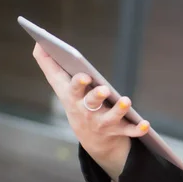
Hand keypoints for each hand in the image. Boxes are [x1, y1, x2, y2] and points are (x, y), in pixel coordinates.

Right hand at [32, 43, 148, 177]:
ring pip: (110, 118)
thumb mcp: (61, 86)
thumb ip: (49, 65)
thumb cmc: (75, 101)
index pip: (72, 89)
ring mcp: (102, 123)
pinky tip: (145, 124)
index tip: (84, 75)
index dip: (78, 83)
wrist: (91, 138)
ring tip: (126, 101)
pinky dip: (137, 129)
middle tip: (103, 90)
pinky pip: (129, 131)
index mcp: (73, 98)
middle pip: (90, 104)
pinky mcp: (118, 130)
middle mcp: (86, 112)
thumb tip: (37, 43)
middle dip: (95, 97)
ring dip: (118, 110)